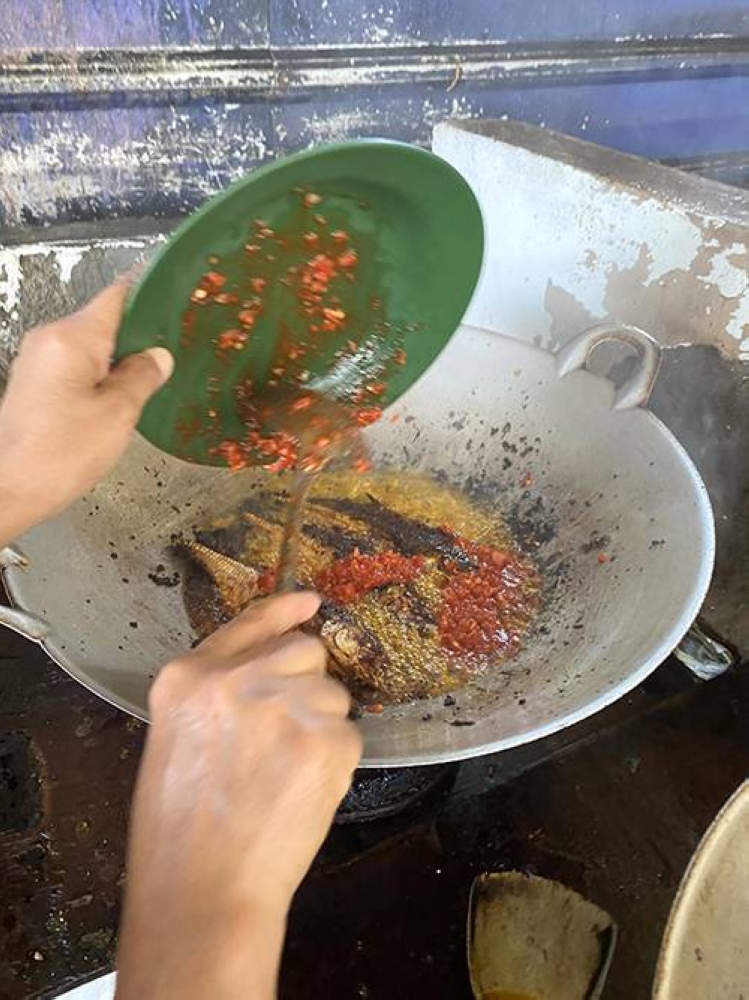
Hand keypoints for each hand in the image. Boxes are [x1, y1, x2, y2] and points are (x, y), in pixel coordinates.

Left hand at [0, 282, 172, 541]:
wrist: (8, 489)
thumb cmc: (63, 452)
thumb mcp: (117, 414)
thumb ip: (142, 376)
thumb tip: (158, 355)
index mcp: (71, 337)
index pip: (117, 295)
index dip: (151, 291)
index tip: (181, 295)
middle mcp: (50, 338)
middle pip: (104, 320)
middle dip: (141, 332)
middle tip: (181, 345)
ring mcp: (38, 360)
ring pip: (91, 345)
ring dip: (123, 357)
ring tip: (158, 374)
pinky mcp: (35, 383)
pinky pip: (77, 365)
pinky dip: (103, 373)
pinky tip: (124, 395)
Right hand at [116, 592, 361, 999]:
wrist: (202, 891)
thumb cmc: (178, 830)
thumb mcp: (175, 741)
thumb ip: (216, 694)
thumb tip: (275, 661)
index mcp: (187, 677)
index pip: (248, 624)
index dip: (284, 612)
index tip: (311, 602)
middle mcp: (238, 678)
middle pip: (306, 651)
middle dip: (305, 685)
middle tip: (280, 740)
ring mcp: (285, 704)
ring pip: (332, 695)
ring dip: (321, 727)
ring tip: (283, 777)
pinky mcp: (327, 738)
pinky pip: (348, 734)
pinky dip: (335, 761)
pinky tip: (302, 793)